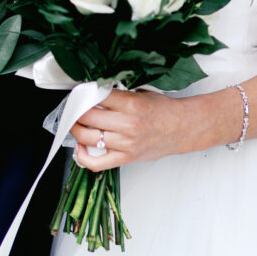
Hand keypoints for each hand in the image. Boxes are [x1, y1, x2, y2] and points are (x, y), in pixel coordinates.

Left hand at [71, 87, 195, 168]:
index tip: (79, 92)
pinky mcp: (125, 158)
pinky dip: (82, 156)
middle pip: (87, 116)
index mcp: (132, 104)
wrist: (183, 128)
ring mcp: (125, 143)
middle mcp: (127, 124)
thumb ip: (119, 94)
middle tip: (73, 106)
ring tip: (75, 123)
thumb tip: (94, 92)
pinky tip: (80, 147)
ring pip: (87, 137)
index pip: (96, 97)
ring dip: (75, 129)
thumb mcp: (142, 94)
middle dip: (76, 110)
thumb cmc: (164, 111)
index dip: (83, 93)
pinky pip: (97, 163)